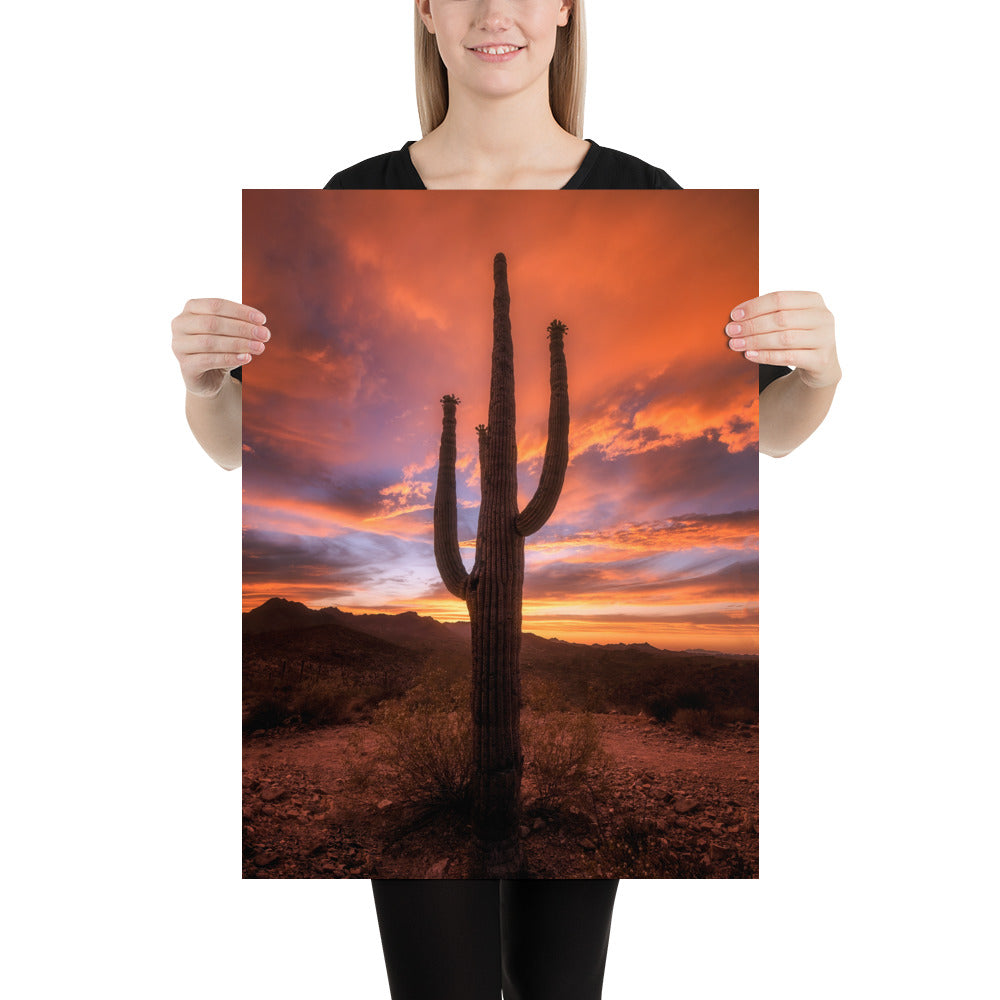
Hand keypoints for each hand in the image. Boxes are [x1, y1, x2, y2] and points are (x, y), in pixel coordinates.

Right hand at [171, 297, 269, 396]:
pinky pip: (208, 360)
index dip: (240, 311)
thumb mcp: (231, 333)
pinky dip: (229, 358)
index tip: (262, 320)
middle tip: (265, 335)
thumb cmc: (221, 348)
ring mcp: (178, 345)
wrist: (209, 377)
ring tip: (260, 347)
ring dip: (238, 344)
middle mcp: (180, 324)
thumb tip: (261, 329)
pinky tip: (247, 358)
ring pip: (210, 342)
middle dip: (242, 328)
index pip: (216, 305)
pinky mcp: (185, 366)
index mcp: (191, 309)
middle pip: (213, 323)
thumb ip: (242, 327)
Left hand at [725, 291, 839, 388]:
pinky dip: (766, 356)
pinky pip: (788, 357)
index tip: (734, 315)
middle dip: (751, 325)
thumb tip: (736, 317)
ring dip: (755, 341)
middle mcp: (823, 317)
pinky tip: (749, 355)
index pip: (780, 298)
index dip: (754, 306)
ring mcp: (825, 339)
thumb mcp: (790, 320)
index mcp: (814, 300)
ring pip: (784, 338)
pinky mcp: (821, 360)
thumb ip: (769, 313)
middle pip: (780, 319)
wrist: (821, 364)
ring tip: (735, 344)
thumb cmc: (798, 336)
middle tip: (731, 331)